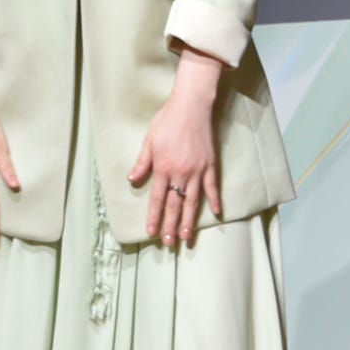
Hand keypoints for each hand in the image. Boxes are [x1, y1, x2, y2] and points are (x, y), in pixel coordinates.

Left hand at [127, 88, 221, 246]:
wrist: (191, 106)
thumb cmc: (167, 121)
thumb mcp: (149, 141)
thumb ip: (142, 163)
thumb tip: (132, 180)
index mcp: (163, 168)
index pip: (157, 199)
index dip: (154, 217)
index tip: (151, 233)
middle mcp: (180, 173)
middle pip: (174, 205)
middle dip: (170, 226)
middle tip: (168, 243)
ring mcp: (197, 170)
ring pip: (192, 201)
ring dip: (188, 221)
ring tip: (186, 238)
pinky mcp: (210, 165)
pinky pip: (212, 187)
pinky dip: (215, 200)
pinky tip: (217, 213)